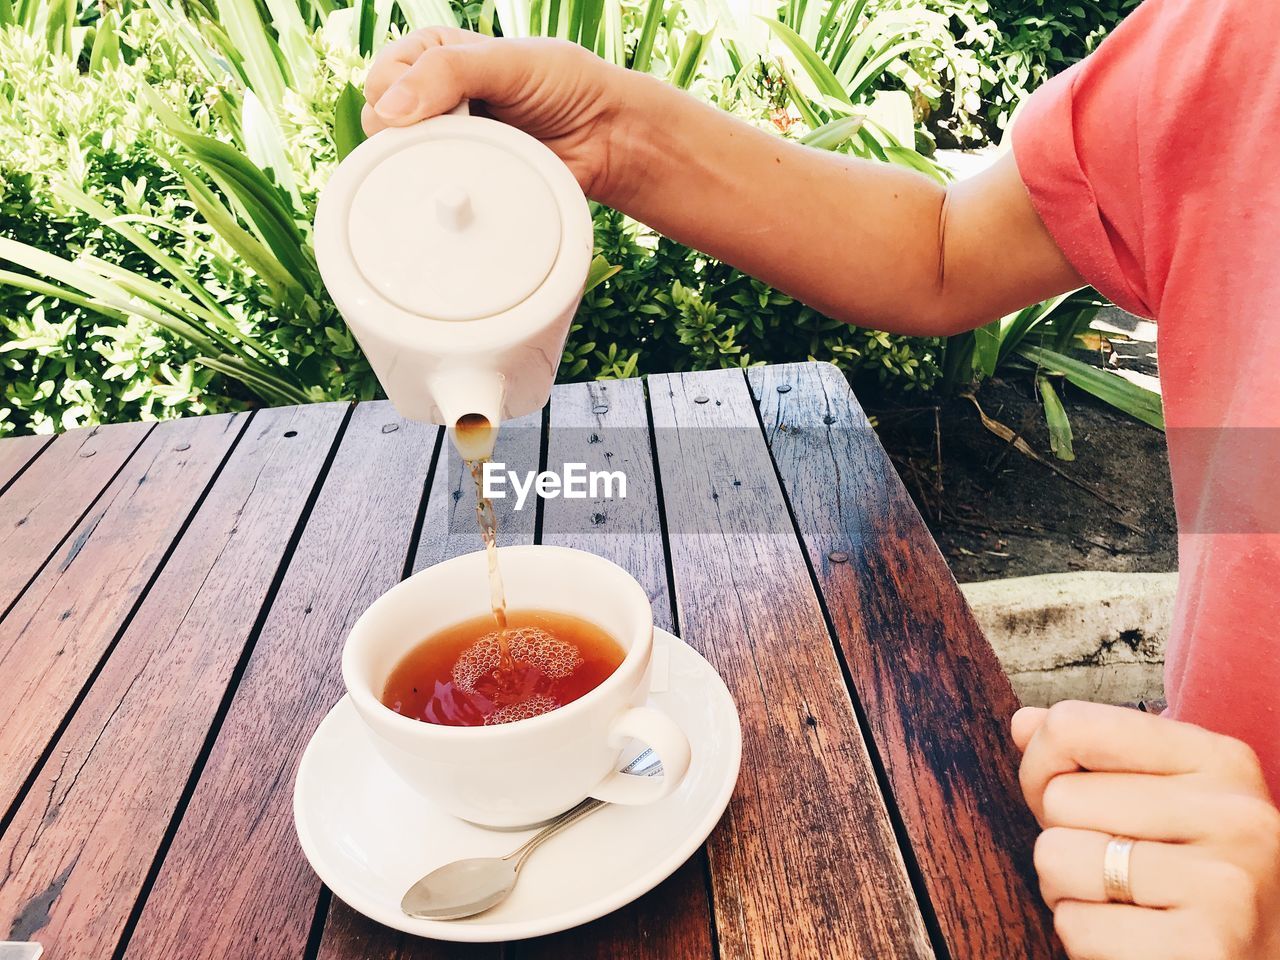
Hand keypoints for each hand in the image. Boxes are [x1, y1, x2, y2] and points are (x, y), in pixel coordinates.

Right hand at [362, 28, 637, 201]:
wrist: (606, 137)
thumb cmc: (565, 86)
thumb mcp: (508, 62)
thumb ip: (449, 72)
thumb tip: (390, 109)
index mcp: (435, 56)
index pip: (383, 74)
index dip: (399, 93)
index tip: (443, 108)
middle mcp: (433, 98)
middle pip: (380, 120)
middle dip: (408, 131)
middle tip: (458, 133)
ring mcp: (446, 143)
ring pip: (398, 160)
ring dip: (423, 162)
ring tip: (469, 154)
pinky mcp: (463, 180)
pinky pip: (430, 191)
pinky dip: (438, 190)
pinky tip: (459, 185)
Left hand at [1013, 701, 1279, 958]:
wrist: (1267, 959)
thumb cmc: (1199, 878)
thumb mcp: (1164, 797)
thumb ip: (1093, 754)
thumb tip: (1023, 723)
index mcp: (1220, 761)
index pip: (1073, 725)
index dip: (1042, 765)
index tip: (1073, 797)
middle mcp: (1233, 814)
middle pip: (1058, 797)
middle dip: (1064, 837)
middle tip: (1118, 868)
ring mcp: (1223, 884)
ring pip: (1055, 857)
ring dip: (1067, 890)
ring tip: (1124, 903)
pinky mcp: (1202, 948)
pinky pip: (1075, 924)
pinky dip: (1086, 939)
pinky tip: (1137, 941)